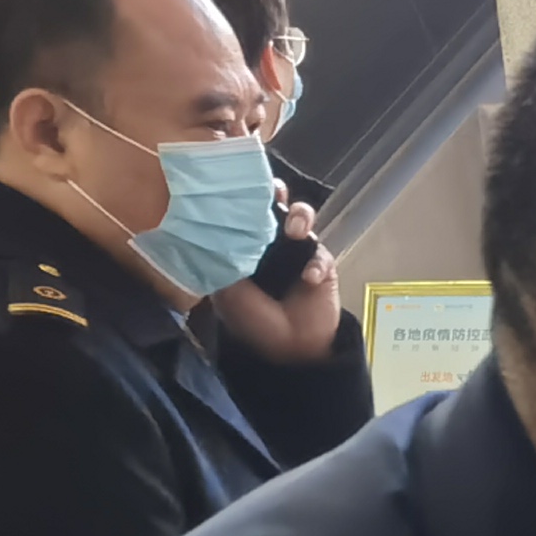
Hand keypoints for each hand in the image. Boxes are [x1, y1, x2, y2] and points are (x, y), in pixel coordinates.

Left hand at [208, 201, 341, 363]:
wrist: (292, 348)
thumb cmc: (254, 321)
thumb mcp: (227, 292)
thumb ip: (222, 260)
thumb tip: (212, 228)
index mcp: (244, 245)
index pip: (244, 212)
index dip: (244, 197)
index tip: (242, 186)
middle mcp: (271, 242)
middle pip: (275, 206)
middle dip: (276, 193)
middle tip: (275, 193)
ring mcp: (298, 251)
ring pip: (303, 218)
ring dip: (301, 218)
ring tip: (296, 232)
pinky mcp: (322, 264)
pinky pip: (321, 253)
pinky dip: (316, 264)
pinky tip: (310, 278)